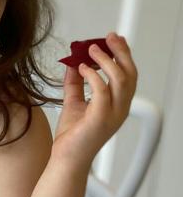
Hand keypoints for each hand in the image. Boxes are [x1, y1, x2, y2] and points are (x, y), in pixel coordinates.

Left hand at [52, 32, 136, 170]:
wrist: (66, 158)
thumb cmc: (72, 135)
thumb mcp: (73, 102)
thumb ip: (75, 83)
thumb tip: (73, 62)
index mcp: (118, 104)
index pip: (129, 75)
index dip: (123, 55)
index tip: (114, 39)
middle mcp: (120, 108)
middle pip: (130, 74)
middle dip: (121, 52)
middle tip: (108, 37)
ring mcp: (113, 114)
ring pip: (121, 79)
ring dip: (106, 60)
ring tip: (91, 50)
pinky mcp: (100, 118)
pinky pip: (102, 91)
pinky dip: (92, 76)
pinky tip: (81, 68)